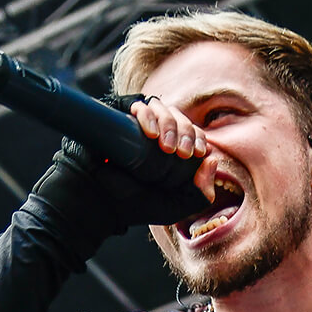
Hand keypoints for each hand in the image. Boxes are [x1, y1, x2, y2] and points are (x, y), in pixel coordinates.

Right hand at [26, 95, 216, 256]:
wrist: (98, 203)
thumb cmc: (134, 205)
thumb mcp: (176, 207)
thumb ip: (201, 193)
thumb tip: (213, 159)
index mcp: (170, 149)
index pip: (192, 133)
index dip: (199, 138)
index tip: (199, 153)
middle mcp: (155, 132)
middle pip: (180, 117)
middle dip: (187, 131)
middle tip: (183, 151)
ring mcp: (136, 122)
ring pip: (162, 106)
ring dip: (169, 123)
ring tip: (166, 146)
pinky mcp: (118, 114)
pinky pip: (137, 104)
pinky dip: (147, 114)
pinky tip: (149, 132)